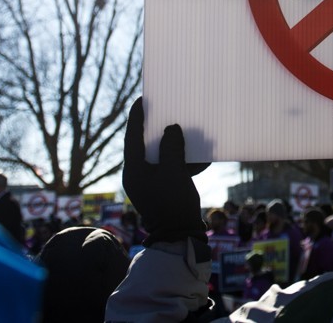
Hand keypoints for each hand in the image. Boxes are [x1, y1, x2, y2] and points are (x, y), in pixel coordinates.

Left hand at [123, 97, 208, 245]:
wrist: (179, 234)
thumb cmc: (173, 201)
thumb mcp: (174, 171)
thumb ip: (171, 147)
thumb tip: (171, 128)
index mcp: (133, 169)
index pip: (132, 137)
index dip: (136, 117)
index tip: (141, 99)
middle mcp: (138, 174)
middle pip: (146, 145)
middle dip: (157, 129)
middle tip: (165, 111)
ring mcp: (150, 183)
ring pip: (161, 156)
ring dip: (175, 145)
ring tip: (186, 132)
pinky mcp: (163, 189)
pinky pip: (172, 168)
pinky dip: (183, 161)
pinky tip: (199, 157)